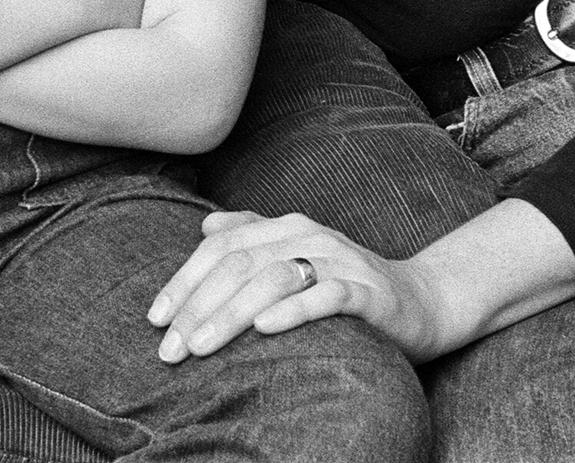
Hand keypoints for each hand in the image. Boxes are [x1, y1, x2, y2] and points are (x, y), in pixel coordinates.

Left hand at [146, 210, 442, 364]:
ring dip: (230, 315)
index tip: (155, 319)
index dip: (184, 280)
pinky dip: (293, 311)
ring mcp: (339, 262)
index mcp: (287, 227)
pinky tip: (264, 329)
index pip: (222, 246)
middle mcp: (310, 237)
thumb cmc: (346, 283)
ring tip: (200, 346)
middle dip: (198, 306)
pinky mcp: (367, 293)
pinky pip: (326, 299)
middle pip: (240, 264)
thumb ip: (254, 237)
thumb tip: (207, 225)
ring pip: (274, 279)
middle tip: (170, 348)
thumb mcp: (297, 256)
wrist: (419, 300)